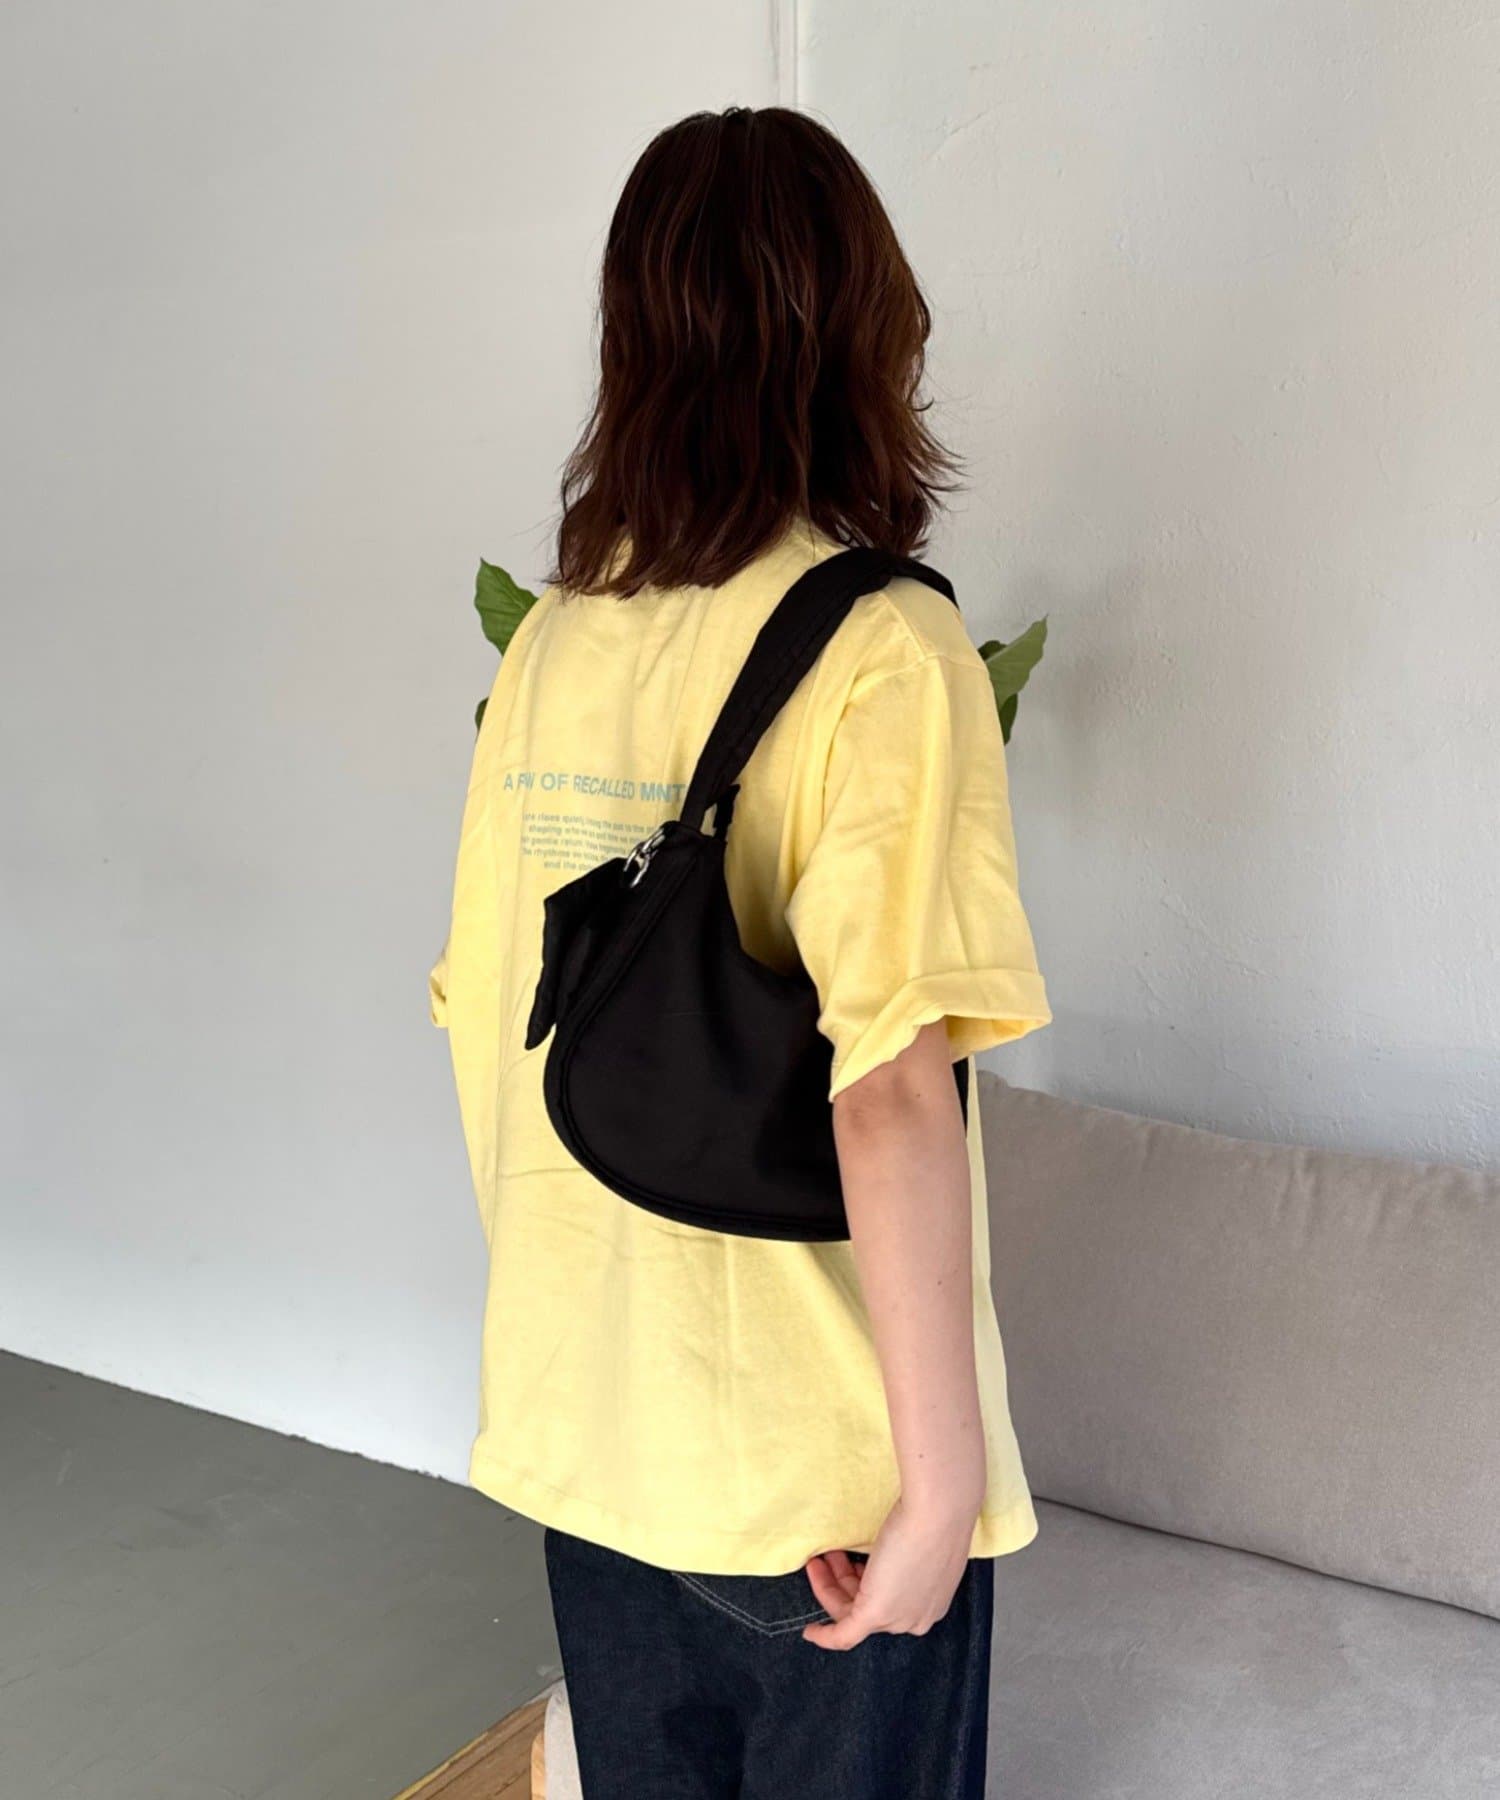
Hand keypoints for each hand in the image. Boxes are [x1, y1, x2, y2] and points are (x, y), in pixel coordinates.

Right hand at [800, 1493, 977, 1649]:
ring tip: (819, 1560)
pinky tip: (808, 1632)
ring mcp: (896, 1619)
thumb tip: (889, 1555)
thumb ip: (907, 1559)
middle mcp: (914, 1619)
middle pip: (868, 1607)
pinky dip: (824, 1637)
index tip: (849, 1565)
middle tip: (827, 1556)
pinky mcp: (877, 1613)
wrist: (938, 1512)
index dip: (864, 1583)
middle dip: (841, 1580)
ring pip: (852, 1613)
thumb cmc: (933, 1517)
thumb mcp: (922, 1544)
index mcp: (931, 1605)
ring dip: (829, 1587)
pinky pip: (844, 1635)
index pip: (889, 1603)